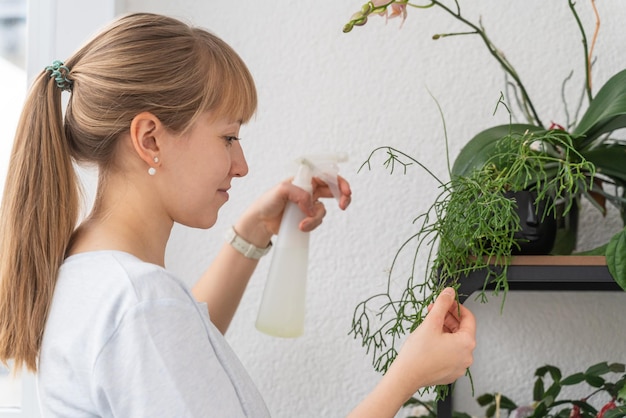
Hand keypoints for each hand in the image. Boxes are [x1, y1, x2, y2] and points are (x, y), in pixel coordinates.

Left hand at [234, 176, 351, 245]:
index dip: (339, 181)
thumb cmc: (267, 202)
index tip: (345, 192)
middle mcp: (309, 190)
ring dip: (316, 218)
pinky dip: (312, 224)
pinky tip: (300, 226)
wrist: (261, 222)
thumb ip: (299, 193)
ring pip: (323, 210)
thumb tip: (312, 206)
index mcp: (304, 179)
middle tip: (343, 205)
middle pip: (333, 190)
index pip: (326, 175)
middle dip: (342, 196)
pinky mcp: (307, 218)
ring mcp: (309, 204)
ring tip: (302, 224)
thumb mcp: (280, 190)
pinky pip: (318, 220)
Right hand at [386, 287, 475, 397]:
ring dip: (444, 329)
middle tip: (433, 311)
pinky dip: (443, 343)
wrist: (405, 376)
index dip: (456, 306)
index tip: (446, 301)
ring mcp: (459, 366)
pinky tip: (429, 339)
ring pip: (455, 341)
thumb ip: (442, 304)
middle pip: (461, 330)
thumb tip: (450, 292)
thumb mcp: (431, 322)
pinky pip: (450, 353)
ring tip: (429, 324)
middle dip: (448, 317)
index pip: (468, 318)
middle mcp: (467, 356)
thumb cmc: (418, 353)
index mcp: (466, 343)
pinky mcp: (450, 372)